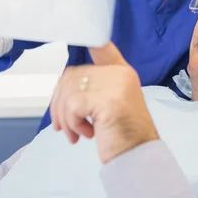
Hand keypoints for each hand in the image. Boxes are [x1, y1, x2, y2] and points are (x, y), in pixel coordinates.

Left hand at [50, 43, 158, 163]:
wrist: (138, 157)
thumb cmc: (122, 135)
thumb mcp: (109, 104)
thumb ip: (93, 88)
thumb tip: (61, 88)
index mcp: (122, 72)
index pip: (103, 47)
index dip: (89, 40)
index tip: (81, 40)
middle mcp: (120, 73)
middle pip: (72, 75)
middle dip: (59, 101)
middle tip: (62, 125)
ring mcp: (116, 84)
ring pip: (69, 91)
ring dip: (64, 116)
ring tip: (74, 133)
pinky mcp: (108, 100)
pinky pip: (73, 105)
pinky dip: (72, 122)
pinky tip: (85, 134)